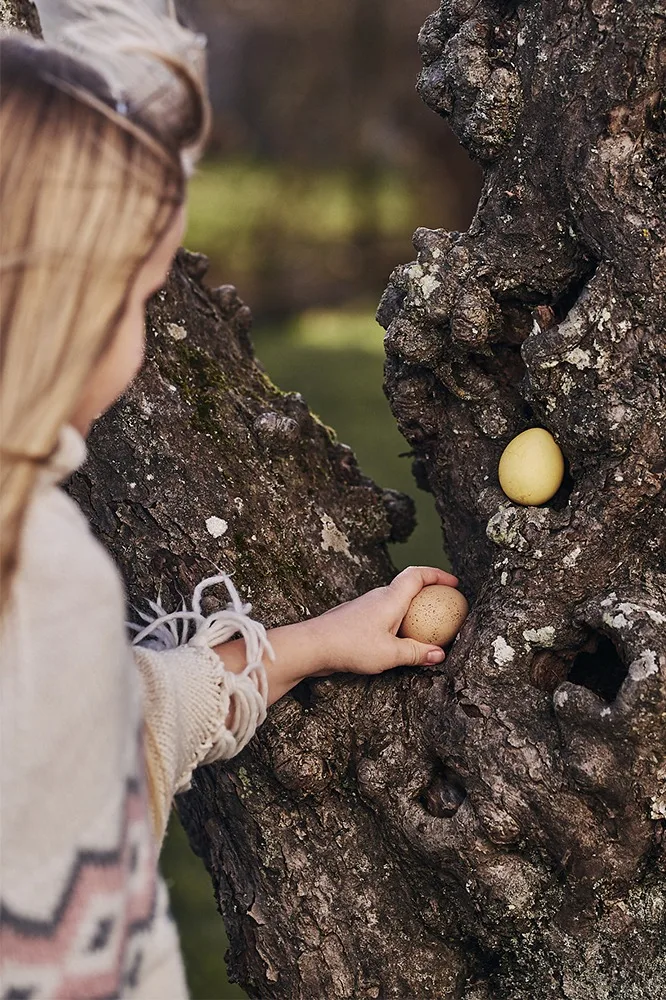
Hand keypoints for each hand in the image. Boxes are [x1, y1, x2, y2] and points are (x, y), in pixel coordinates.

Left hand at [307, 565, 458, 676]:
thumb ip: (416, 653)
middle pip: (407, 587)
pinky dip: (396, 622)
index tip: (453, 584)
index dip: (438, 575)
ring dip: (411, 611)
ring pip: (394, 602)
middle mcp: (378, 597)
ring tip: (424, 629)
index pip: (417, 575)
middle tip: (443, 608)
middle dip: (428, 594)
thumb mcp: (390, 654)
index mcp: (390, 598)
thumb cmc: (350, 646)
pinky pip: (383, 615)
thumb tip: (439, 654)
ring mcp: (365, 607)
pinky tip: (397, 642)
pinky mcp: (355, 619)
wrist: (312, 645)